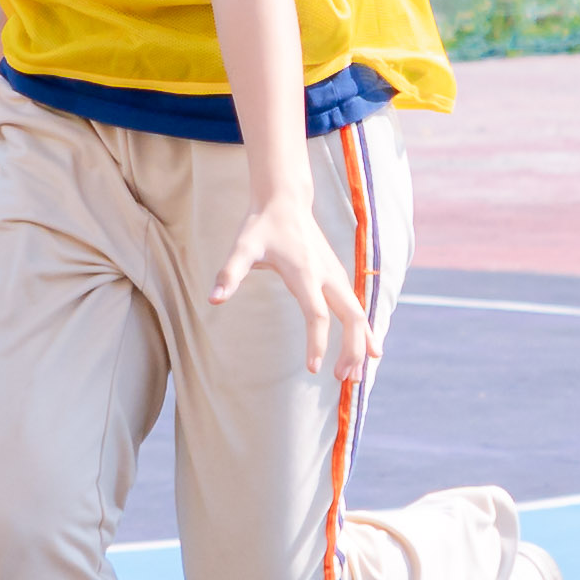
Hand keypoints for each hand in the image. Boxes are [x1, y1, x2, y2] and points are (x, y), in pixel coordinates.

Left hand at [204, 183, 376, 384]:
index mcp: (305, 273)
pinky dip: (363, 329)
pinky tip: (367, 348)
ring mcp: (336, 274)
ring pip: (358, 312)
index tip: (314, 370)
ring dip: (362, 343)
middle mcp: (327, 275)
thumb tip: (212, 299)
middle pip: (351, 317)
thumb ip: (229, 274)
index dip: (318, 342)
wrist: (285, 200)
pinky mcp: (338, 275)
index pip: (318, 314)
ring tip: (356, 375)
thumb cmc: (262, 226)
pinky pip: (356, 306)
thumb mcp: (242, 247)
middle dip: (353, 349)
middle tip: (345, 379)